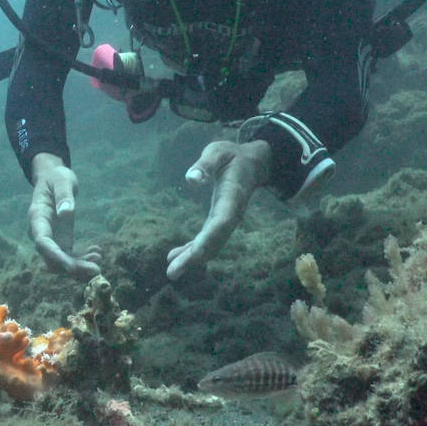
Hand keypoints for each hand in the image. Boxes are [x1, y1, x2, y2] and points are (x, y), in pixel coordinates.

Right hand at [28, 153, 101, 278]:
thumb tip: (66, 211)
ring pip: (61, 263)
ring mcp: (51, 239)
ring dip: (79, 267)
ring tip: (99, 258)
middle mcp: (41, 232)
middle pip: (52, 259)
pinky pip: (69, 257)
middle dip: (72, 268)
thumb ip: (64, 195)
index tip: (71, 267)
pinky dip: (82, 260)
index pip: (42, 242)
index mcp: (37, 217)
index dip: (55, 256)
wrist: (53, 179)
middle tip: (96, 270)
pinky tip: (97, 252)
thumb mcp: (62, 180)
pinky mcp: (60, 241)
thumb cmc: (56, 178)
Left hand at [166, 139, 270, 279]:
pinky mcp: (220, 219)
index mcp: (232, 196)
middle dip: (195, 257)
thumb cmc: (233, 155)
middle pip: (215, 240)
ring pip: (211, 243)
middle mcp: (231, 212)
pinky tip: (176, 256)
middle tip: (173, 273)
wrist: (253, 162)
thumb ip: (205, 165)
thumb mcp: (218, 152)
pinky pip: (208, 238)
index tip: (192, 256)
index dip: (208, 240)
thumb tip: (191, 180)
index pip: (221, 222)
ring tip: (172, 271)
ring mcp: (227, 218)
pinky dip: (193, 249)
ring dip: (192, 258)